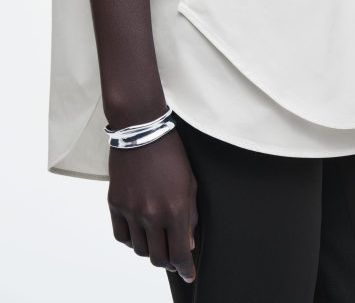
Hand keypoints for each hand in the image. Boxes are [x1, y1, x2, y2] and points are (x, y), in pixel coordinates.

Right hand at [107, 127, 198, 282]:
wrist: (141, 129)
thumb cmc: (171, 154)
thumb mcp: (190, 184)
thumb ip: (189, 217)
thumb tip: (186, 245)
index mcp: (175, 209)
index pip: (179, 254)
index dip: (185, 269)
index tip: (188, 273)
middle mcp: (151, 214)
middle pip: (158, 258)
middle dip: (168, 261)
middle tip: (173, 255)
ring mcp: (131, 210)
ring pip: (139, 250)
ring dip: (150, 249)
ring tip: (157, 237)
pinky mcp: (115, 203)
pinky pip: (121, 236)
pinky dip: (131, 239)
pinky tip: (139, 231)